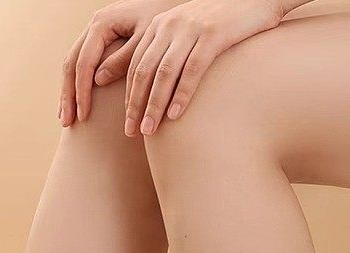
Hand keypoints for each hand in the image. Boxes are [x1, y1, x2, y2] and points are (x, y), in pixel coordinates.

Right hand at [60, 0, 176, 126]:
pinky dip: (75, 85)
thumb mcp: (146, 38)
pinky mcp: (99, 39)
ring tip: (66, 118)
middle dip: (68, 96)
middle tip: (67, 123)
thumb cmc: (162, 17)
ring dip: (68, 93)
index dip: (82, 92)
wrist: (167, 0)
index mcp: (102, 24)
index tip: (84, 116)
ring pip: (71, 64)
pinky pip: (80, 63)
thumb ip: (124, 58)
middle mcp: (93, 26)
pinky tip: (75, 103)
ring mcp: (93, 32)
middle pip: (71, 64)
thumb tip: (98, 80)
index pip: (84, 63)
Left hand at [125, 0, 284, 135]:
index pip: (136, 66)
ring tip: (149, 130)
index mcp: (160, 26)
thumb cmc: (222, 23)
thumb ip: (169, 53)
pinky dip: (182, 94)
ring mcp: (191, 28)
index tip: (127, 123)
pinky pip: (192, 69)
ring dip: (154, 105)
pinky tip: (175, 115)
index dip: (130, 96)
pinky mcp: (213, 34)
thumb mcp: (188, 34)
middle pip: (144, 71)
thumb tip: (152, 90)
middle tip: (131, 133)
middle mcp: (170, 25)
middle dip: (135, 105)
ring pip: (164, 73)